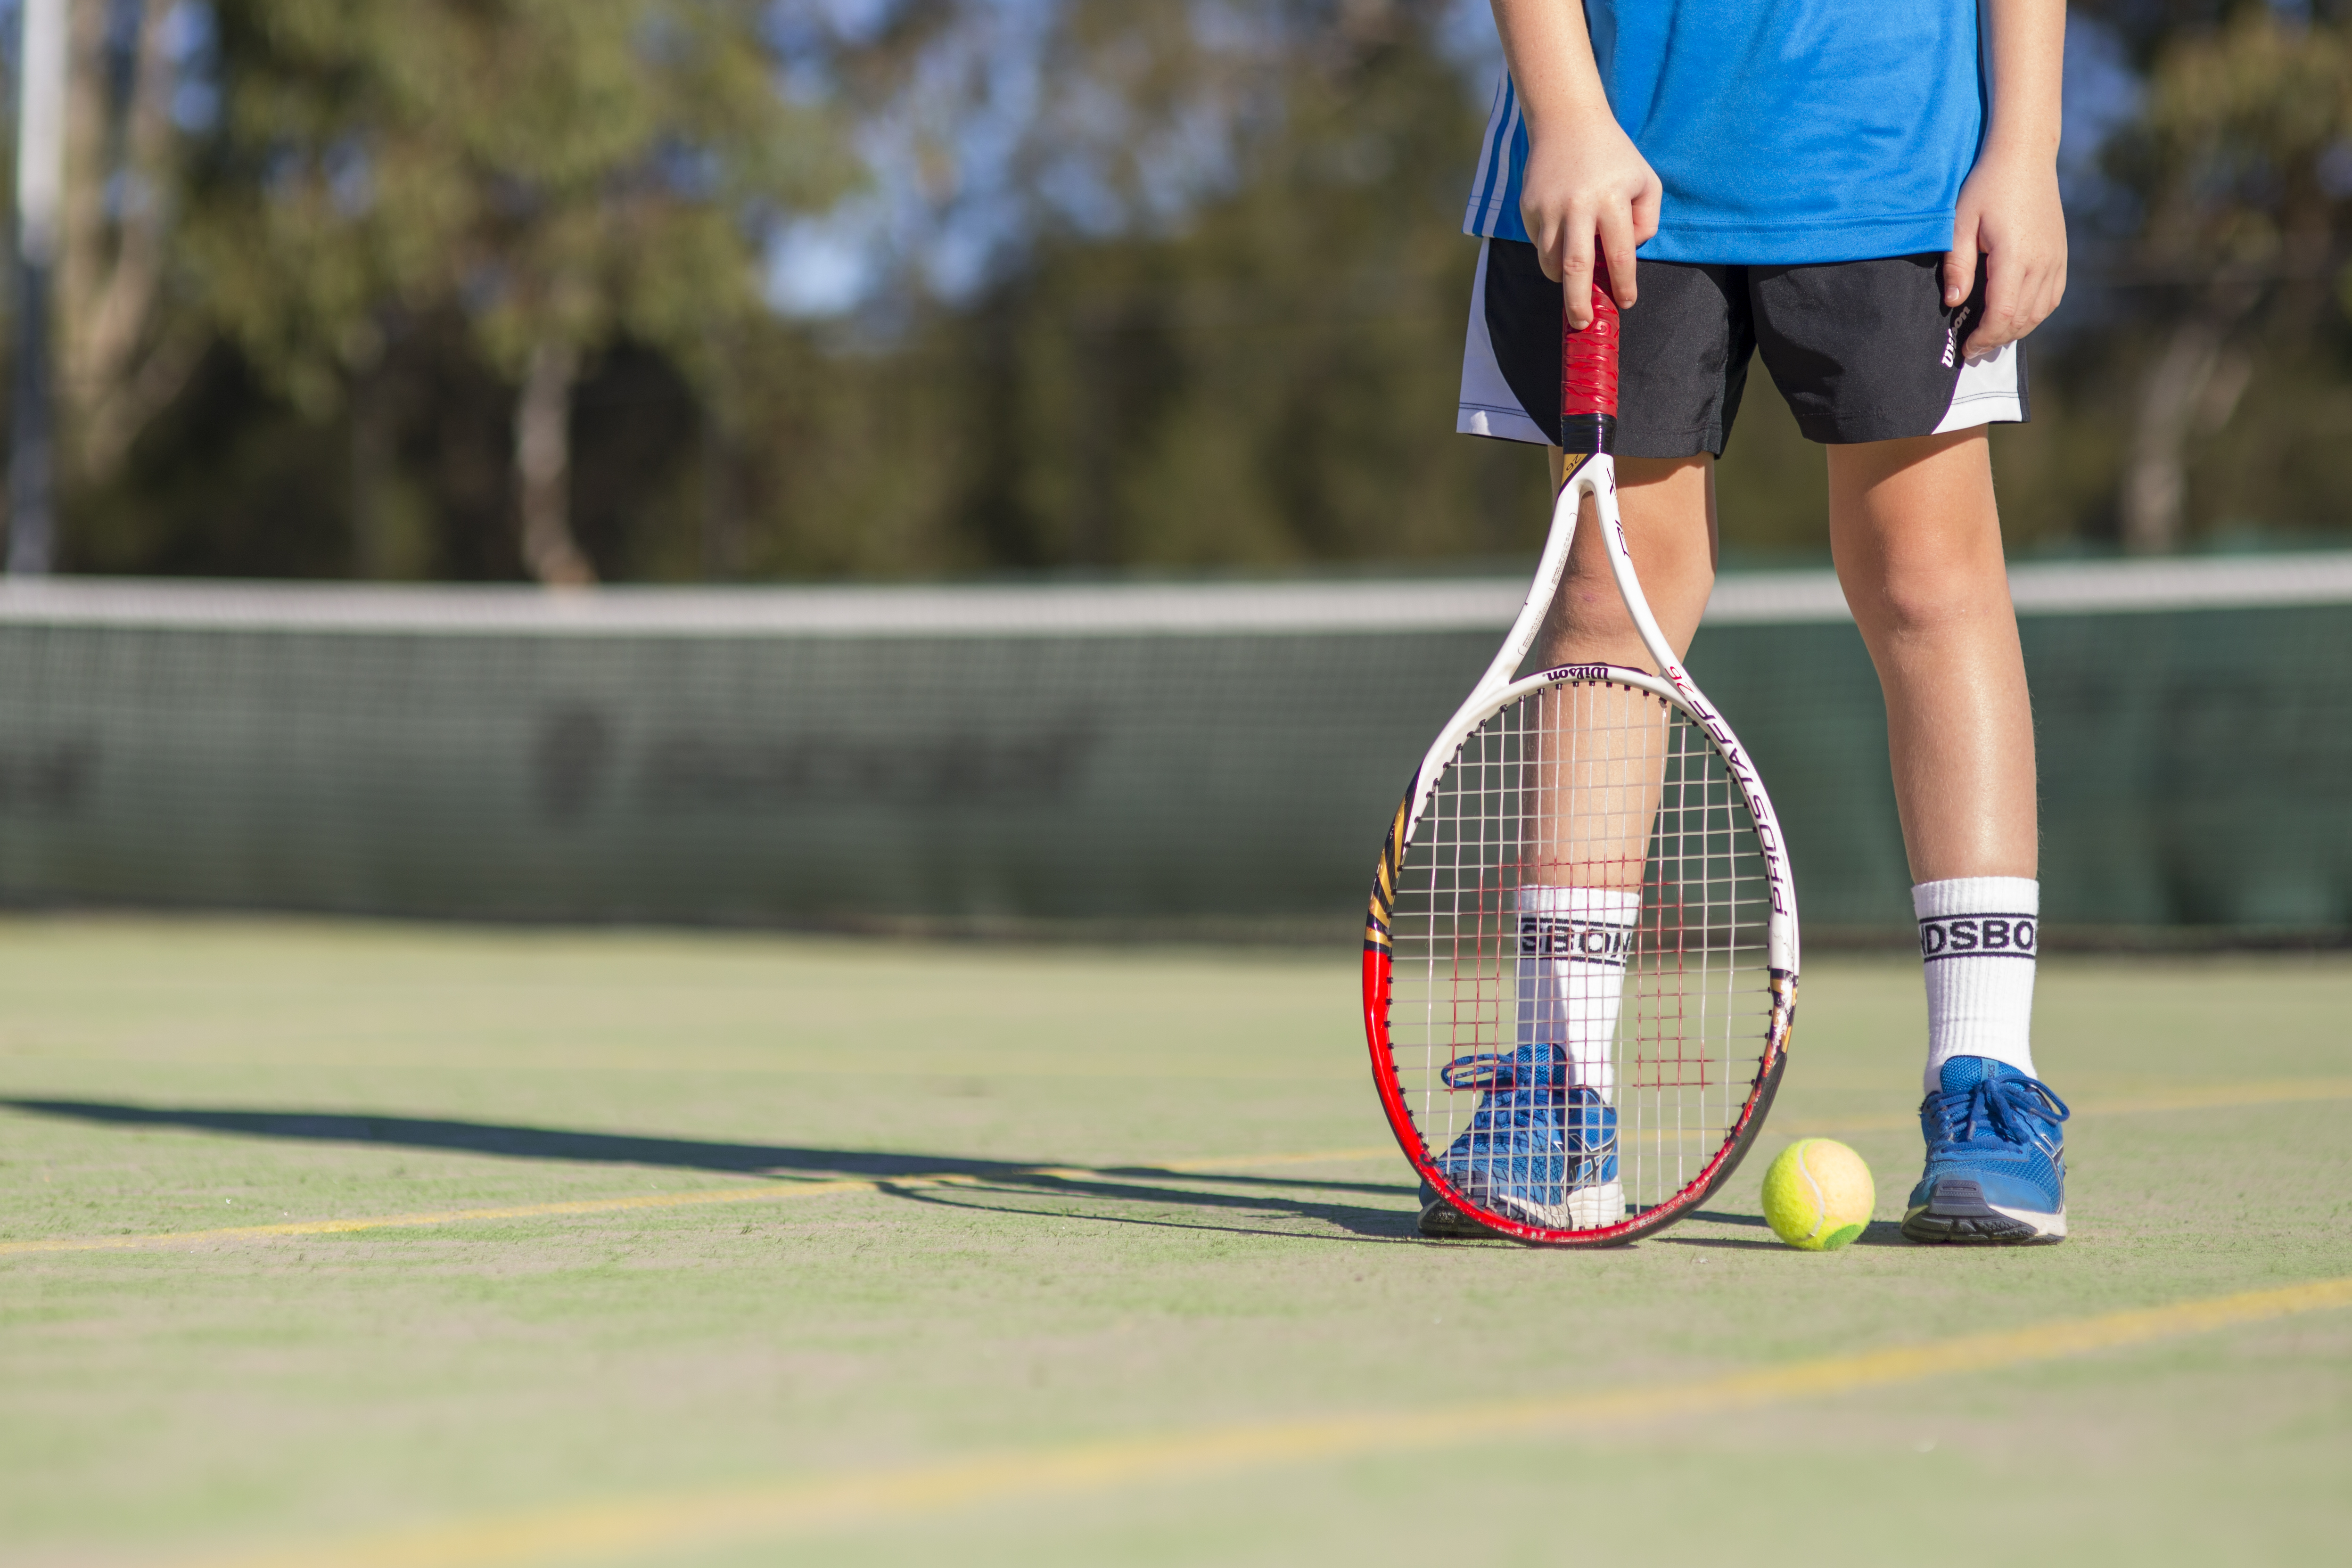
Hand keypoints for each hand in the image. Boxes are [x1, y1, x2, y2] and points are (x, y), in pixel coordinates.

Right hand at [1519, 113, 1661, 326]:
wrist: (1567, 122)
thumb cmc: (1613, 156)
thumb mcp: (1645, 180)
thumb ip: (1646, 220)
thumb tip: (1627, 253)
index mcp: (1612, 198)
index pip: (1619, 254)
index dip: (1623, 284)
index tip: (1625, 302)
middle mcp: (1578, 205)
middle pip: (1576, 268)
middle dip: (1579, 303)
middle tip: (1582, 323)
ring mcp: (1548, 207)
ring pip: (1550, 261)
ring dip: (1562, 280)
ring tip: (1572, 284)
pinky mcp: (1529, 207)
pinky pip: (1539, 243)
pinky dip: (1551, 251)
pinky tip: (1562, 236)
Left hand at [1943, 146, 2067, 360]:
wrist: (2025, 156)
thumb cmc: (1986, 186)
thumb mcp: (1960, 223)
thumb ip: (1958, 265)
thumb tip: (1954, 303)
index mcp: (2015, 257)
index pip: (2002, 314)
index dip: (1983, 337)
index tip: (1965, 349)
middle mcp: (2042, 262)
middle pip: (2022, 319)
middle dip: (1996, 339)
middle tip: (1973, 348)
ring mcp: (2056, 259)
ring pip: (2040, 312)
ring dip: (2015, 330)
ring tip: (1991, 336)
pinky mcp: (2061, 254)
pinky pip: (2052, 297)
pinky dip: (2034, 314)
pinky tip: (2015, 316)